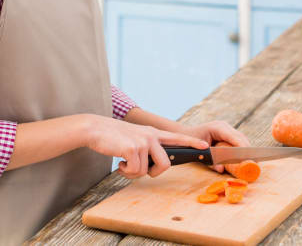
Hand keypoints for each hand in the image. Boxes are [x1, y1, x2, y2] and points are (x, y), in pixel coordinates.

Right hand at [83, 115, 209, 178]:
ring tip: (124, 163)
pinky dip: (125, 172)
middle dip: (153, 173)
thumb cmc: (113, 137)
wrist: (95, 129)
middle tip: (138, 170)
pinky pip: (135, 171)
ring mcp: (143, 141)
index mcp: (152, 133)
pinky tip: (119, 163)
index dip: (191, 143)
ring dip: (134, 173)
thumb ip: (146, 148)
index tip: (205, 146)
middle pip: (165, 164)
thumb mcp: (134, 138)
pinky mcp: (133, 148)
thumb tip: (151, 167)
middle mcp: (151, 136)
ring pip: (147, 170)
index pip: (177, 137)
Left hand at [180, 120, 250, 172]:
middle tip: (255, 163)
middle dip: (248, 150)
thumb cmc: (190, 142)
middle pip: (241, 137)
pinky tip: (246, 157)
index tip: (250, 158)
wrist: (184, 134)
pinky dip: (242, 148)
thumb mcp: (199, 152)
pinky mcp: (226, 133)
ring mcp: (226, 128)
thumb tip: (222, 170)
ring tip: (253, 161)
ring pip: (241, 138)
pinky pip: (237, 140)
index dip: (243, 148)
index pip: (235, 137)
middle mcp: (224, 126)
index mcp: (218, 128)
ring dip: (247, 149)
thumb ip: (210, 161)